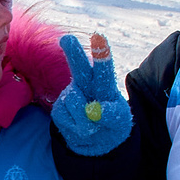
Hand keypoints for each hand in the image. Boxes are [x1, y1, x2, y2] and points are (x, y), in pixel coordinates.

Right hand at [53, 32, 133, 156]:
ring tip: (92, 127)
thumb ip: (112, 115)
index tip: (99, 37)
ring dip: (85, 121)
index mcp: (104, 85)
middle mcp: (85, 85)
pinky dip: (75, 128)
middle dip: (73, 52)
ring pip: (74, 102)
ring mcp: (70, 95)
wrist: (95, 142)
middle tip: (67, 38)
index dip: (101, 54)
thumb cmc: (112, 126)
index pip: (103, 69)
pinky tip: (79, 128)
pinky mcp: (59, 109)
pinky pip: (65, 117)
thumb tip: (93, 110)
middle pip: (79, 67)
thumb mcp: (120, 122)